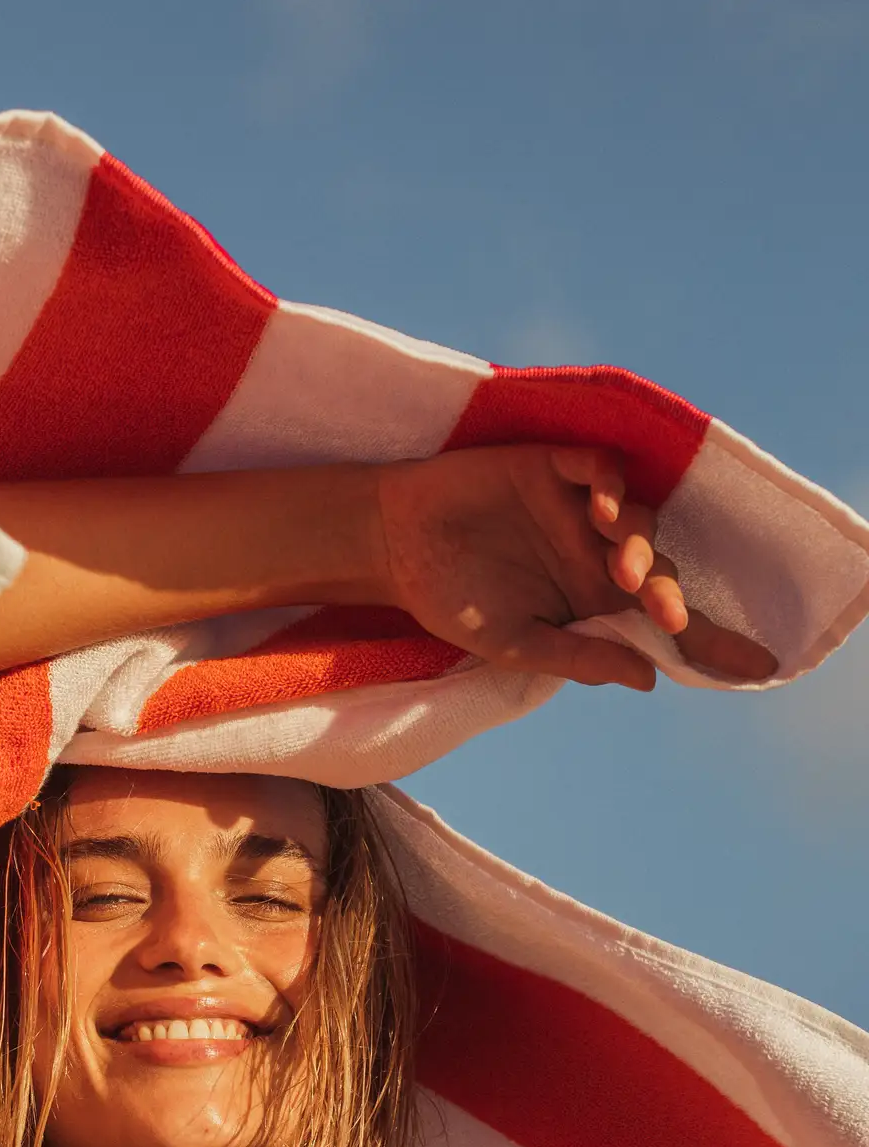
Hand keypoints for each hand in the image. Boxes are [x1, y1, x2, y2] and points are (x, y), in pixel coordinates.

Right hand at [374, 445, 778, 690]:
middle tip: (669, 619)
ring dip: (641, 545)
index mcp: (587, 601)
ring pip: (640, 518)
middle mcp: (592, 553)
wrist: (391, 544)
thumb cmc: (447, 598)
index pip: (657, 621)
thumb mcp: (512, 642)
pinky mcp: (552, 467)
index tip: (756, 666)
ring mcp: (575, 508)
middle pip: (658, 571)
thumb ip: (577, 655)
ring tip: (621, 571)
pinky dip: (612, 486)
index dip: (708, 640)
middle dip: (672, 596)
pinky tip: (600, 511)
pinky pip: (602, 468)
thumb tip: (648, 679)